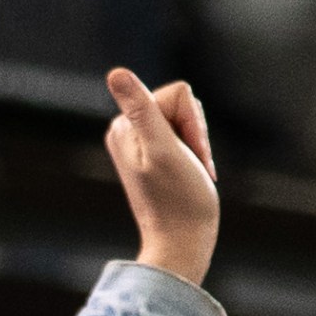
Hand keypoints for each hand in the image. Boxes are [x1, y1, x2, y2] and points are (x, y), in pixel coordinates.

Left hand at [103, 70, 220, 288]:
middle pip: (182, 104)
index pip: (179, 93)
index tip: (187, 153)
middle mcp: (127, 130)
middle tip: (191, 166)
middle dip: (196, 133)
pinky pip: (187, 135)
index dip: (193, 122)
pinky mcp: (155, 154)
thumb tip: (115, 73)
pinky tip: (194, 173)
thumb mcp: (162, 149)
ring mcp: (141, 142)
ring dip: (199, 144)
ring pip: (188, 119)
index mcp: (124, 125)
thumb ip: (141, 110)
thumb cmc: (179, 200)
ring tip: (192, 171)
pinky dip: (198, 153)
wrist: (182, 241)